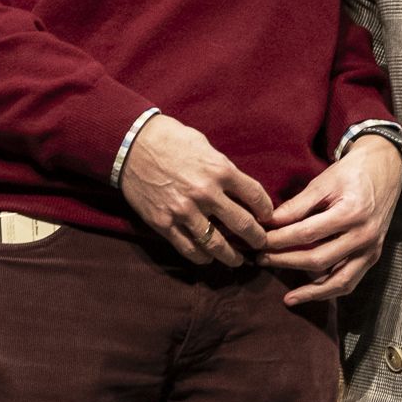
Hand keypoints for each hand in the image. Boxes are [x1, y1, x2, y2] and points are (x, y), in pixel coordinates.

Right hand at [119, 113, 274, 264]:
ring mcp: (185, 211)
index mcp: (221, 170)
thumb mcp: (207, 148)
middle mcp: (206, 193)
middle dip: (256, 238)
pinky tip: (208, 258)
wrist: (133, 144)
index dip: (266, 210)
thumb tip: (239, 189)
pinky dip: (202, 257)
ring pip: (216, 244)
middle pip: (242, 225)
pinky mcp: (164, 224)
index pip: (256, 196)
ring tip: (237, 260)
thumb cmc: (173, 140)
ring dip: (231, 256)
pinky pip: (188, 248)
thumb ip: (223, 170)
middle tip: (261, 244)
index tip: (268, 217)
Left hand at [260, 135, 401, 304]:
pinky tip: (311, 293)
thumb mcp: (324, 182)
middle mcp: (364, 236)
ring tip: (288, 298)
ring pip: (339, 282)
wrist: (386, 169)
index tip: (259, 240)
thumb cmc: (352, 172)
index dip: (280, 239)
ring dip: (310, 291)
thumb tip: (268, 223)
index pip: (307, 233)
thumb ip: (297, 205)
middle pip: (319, 260)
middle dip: (286, 261)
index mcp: (352, 212)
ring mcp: (371, 249)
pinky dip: (330, 290)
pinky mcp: (373, 256)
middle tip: (261, 259)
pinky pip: (350, 281)